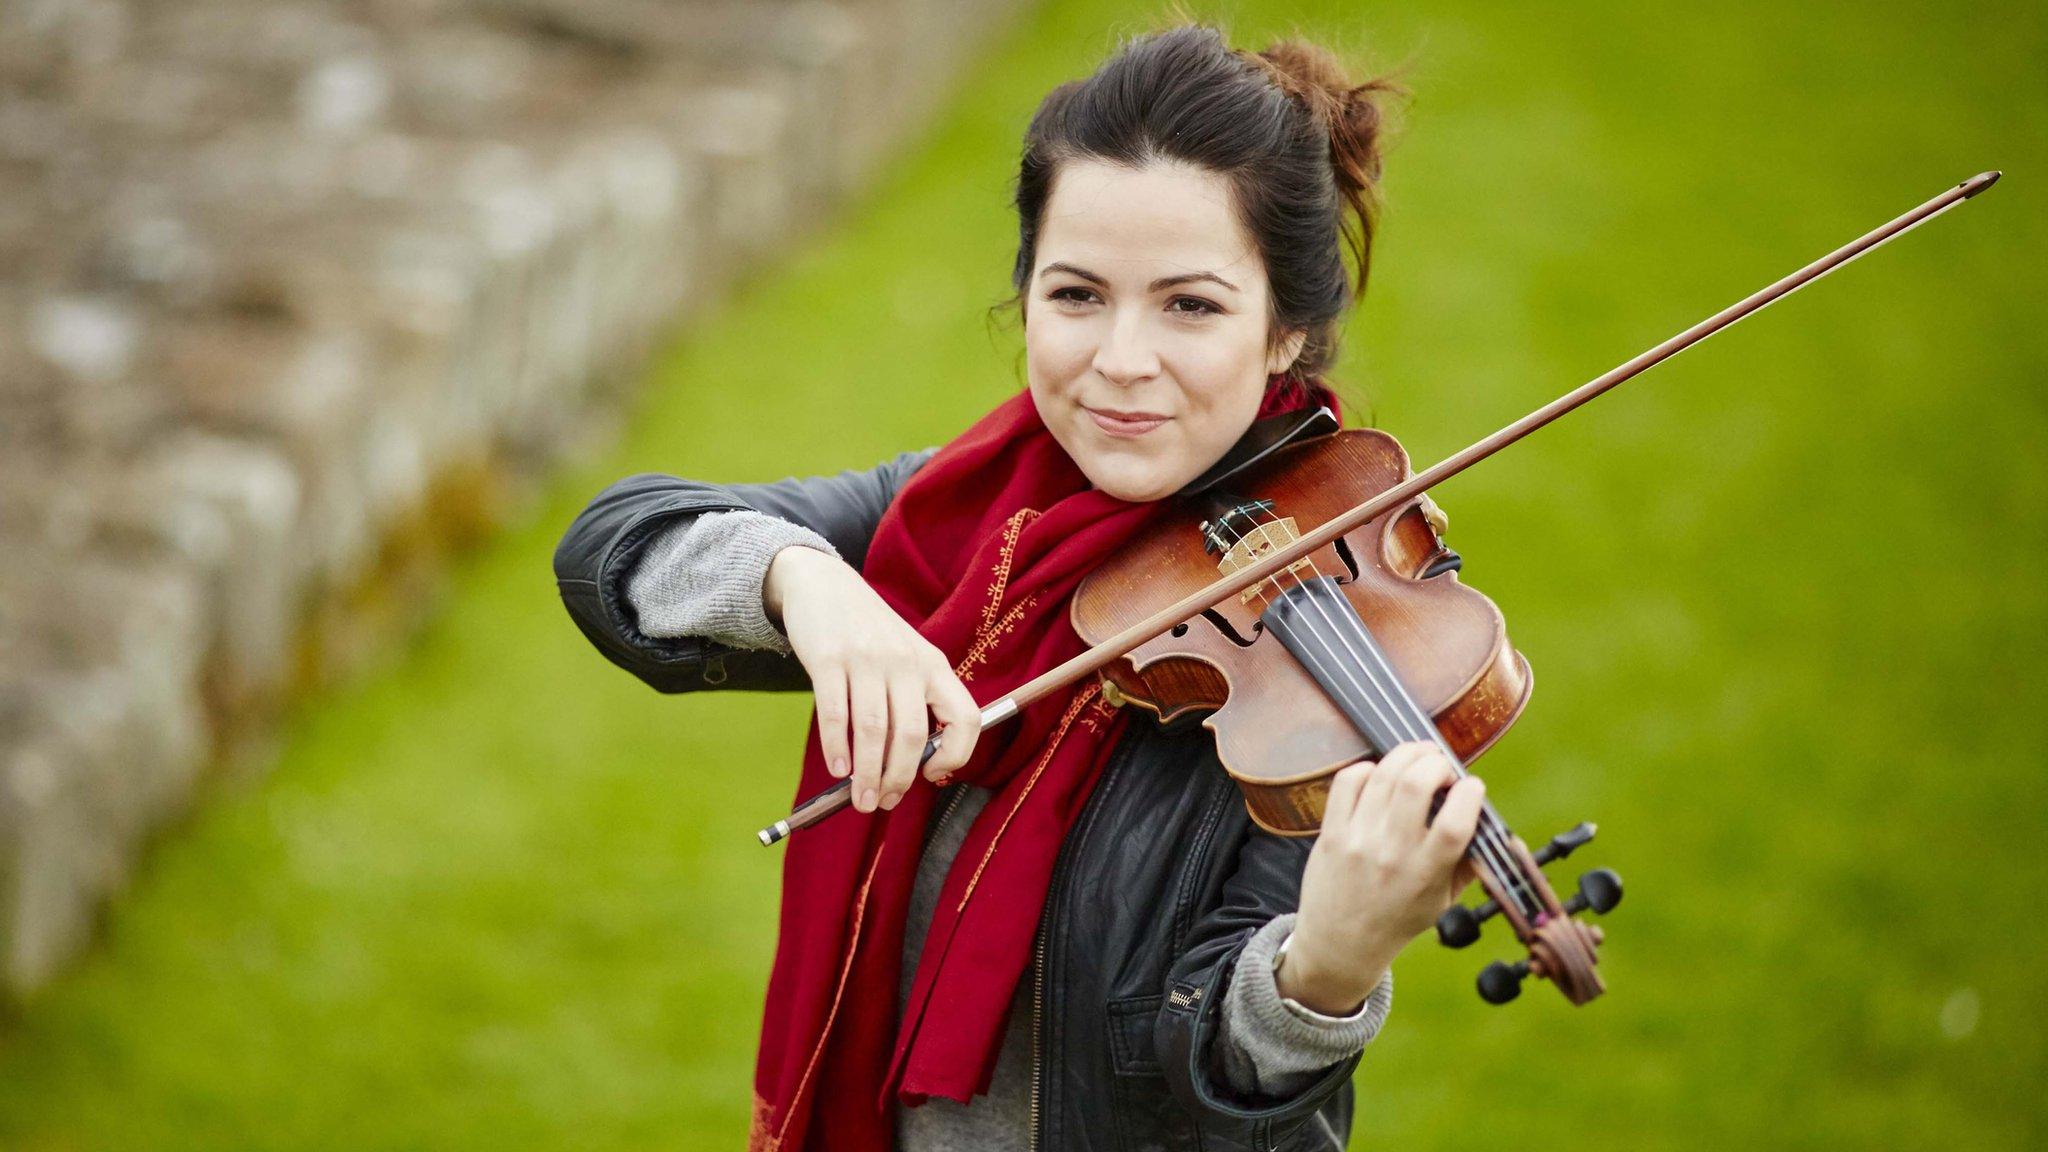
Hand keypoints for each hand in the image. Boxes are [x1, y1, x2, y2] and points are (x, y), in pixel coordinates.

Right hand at [763, 546, 980, 812]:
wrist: (824, 583)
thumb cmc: (869, 634)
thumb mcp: (906, 658)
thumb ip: (914, 702)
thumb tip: (910, 766)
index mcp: (934, 666)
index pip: (966, 718)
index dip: (956, 755)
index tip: (932, 775)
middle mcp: (906, 662)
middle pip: (912, 735)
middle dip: (898, 778)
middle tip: (883, 802)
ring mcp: (867, 660)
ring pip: (873, 730)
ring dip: (866, 773)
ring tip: (860, 799)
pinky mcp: (829, 658)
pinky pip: (835, 712)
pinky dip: (836, 747)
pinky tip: (838, 768)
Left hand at [1277, 742, 1484, 1014]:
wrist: (1341, 944)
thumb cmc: (1399, 918)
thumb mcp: (1444, 900)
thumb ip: (1468, 863)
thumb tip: (1489, 822)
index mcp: (1426, 873)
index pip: (1454, 822)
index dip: (1470, 792)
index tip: (1472, 786)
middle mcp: (1391, 853)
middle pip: (1415, 784)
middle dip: (1436, 762)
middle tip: (1442, 767)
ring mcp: (1357, 840)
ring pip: (1382, 775)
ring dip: (1406, 755)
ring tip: (1418, 758)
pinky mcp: (1331, 832)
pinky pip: (1347, 781)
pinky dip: (1368, 768)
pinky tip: (1380, 775)